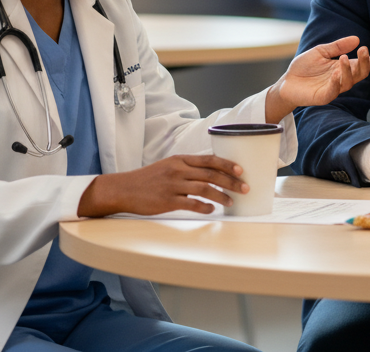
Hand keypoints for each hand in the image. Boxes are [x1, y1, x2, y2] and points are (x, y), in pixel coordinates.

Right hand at [77, 154, 247, 216]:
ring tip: (231, 202)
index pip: (209, 160)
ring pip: (205, 189)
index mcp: (180, 160)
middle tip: (245, 188)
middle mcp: (178, 170)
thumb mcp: (168, 166)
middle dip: (232, 182)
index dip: (227, 165)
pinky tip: (211, 210)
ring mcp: (173, 185)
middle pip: (212, 175)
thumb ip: (188, 168)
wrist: (123, 189)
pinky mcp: (167, 201)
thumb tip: (211, 173)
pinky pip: (191, 204)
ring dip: (222, 196)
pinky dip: (204, 207)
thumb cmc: (148, 179)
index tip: (241, 170)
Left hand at [265, 36, 369, 123]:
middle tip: (364, 49)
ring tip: (344, 58)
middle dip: (366, 62)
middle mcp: (342, 78)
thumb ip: (337, 46)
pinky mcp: (324, 97)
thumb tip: (357, 39)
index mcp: (344, 67)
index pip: (364, 64)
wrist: (286, 82)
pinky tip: (335, 73)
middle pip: (362, 73)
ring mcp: (335, 88)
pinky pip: (334, 90)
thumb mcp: (320, 51)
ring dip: (349, 69)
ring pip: (349, 81)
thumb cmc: (304, 67)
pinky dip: (337, 81)